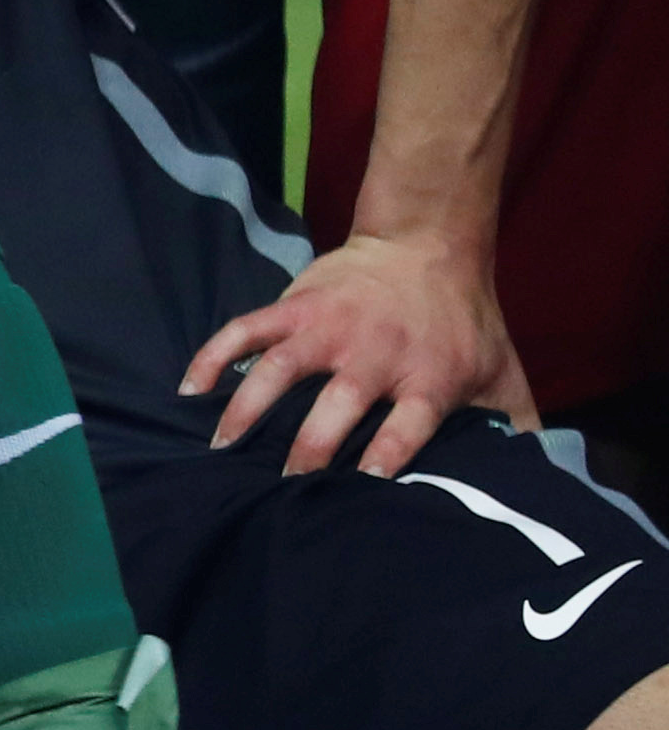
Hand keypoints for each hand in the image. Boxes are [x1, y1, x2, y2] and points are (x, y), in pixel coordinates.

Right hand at [181, 231, 537, 475]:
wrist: (429, 245)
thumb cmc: (464, 320)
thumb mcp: (501, 370)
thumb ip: (516, 425)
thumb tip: (538, 479)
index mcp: (427, 378)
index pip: (406, 426)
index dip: (383, 456)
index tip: (361, 484)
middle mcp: (376, 356)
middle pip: (335, 409)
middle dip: (306, 451)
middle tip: (283, 484)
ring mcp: (330, 329)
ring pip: (280, 371)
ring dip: (246, 412)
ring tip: (221, 448)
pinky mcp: (296, 307)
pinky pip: (246, 330)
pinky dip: (214, 356)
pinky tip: (191, 389)